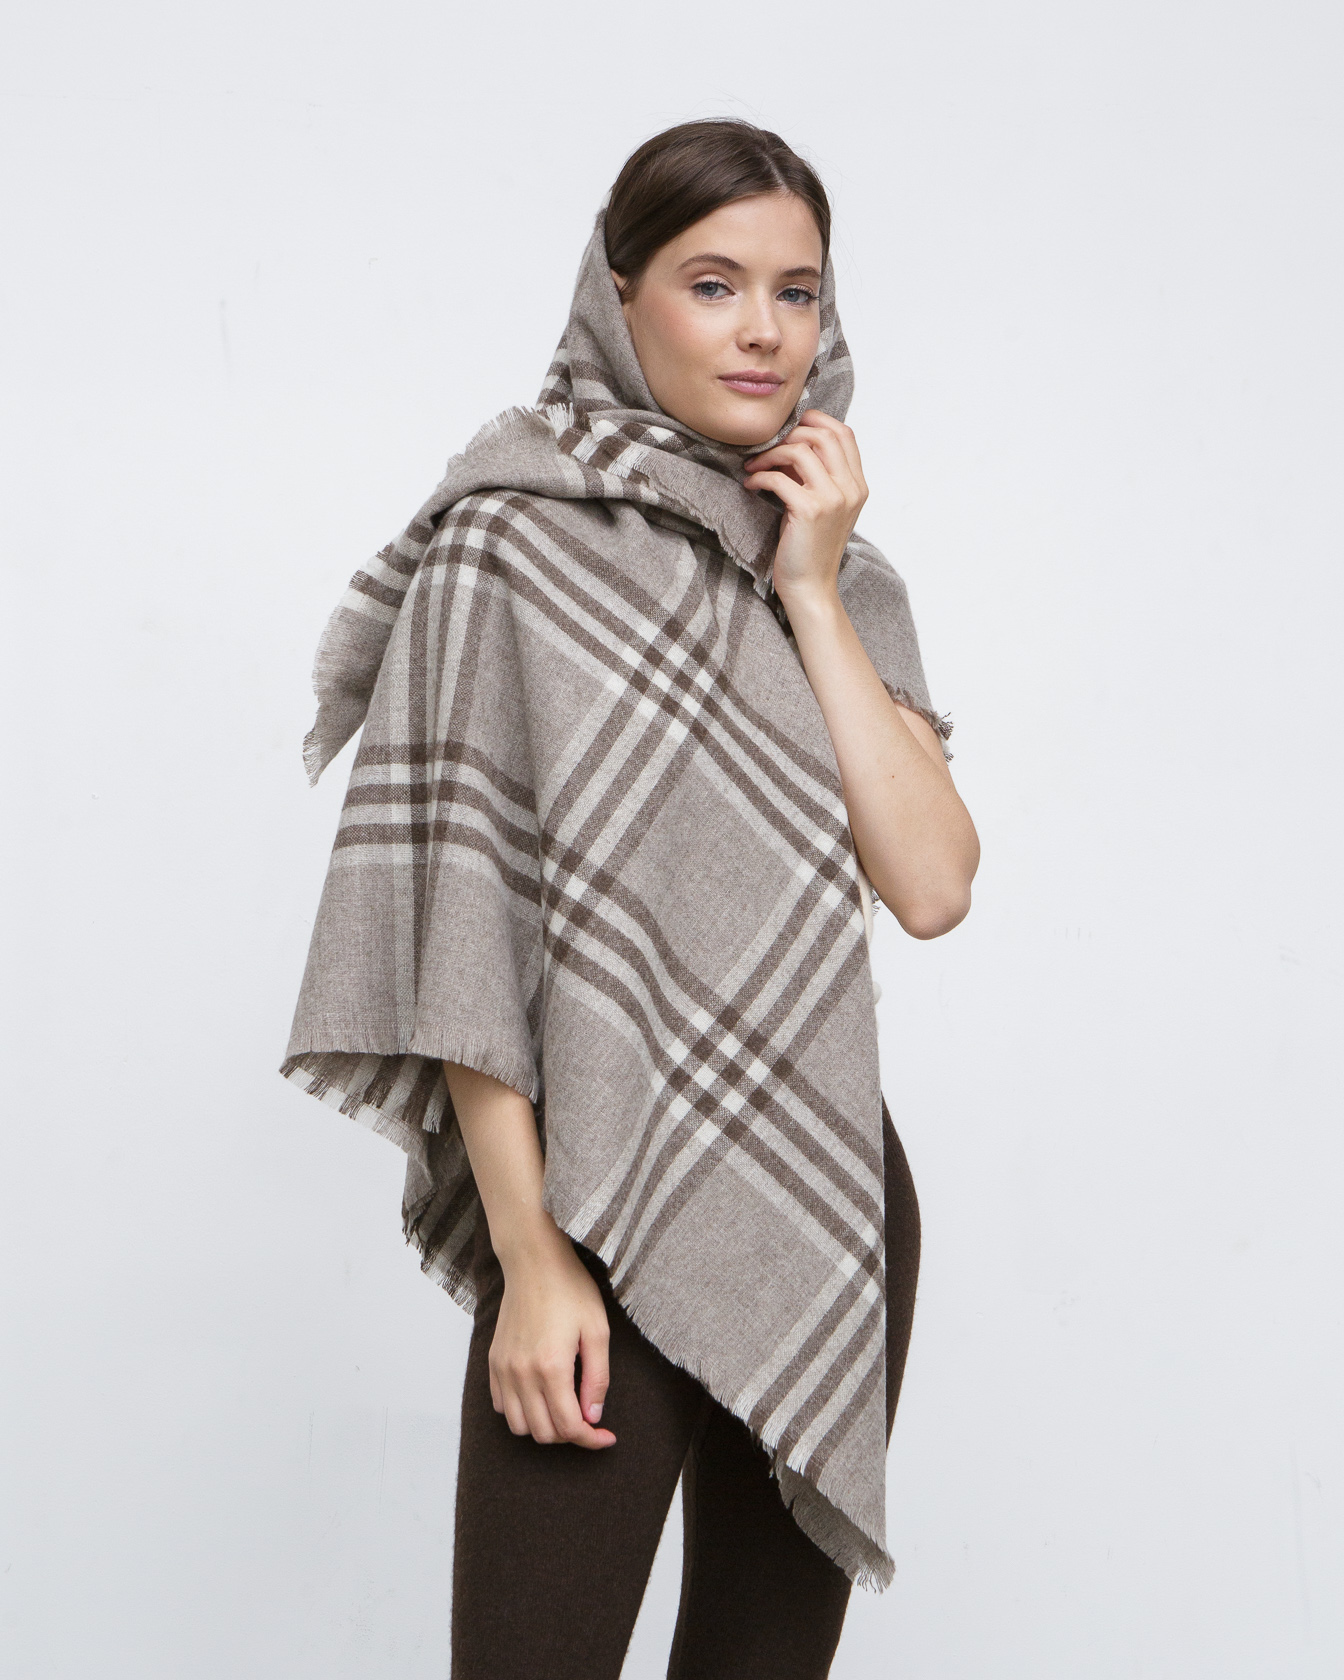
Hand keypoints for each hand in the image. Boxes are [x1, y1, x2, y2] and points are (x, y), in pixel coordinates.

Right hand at [489, 1227, 616, 1449]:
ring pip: (519, 1426)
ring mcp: (504, 1368)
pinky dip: (521, 1411)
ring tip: (564, 1409)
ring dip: (544, 1427)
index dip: (591, 1439)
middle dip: (569, 1435)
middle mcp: (522, 1373)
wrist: (533, 1261)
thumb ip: (597, 1378)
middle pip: (543, 1433)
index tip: (607, 1437)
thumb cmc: (570, 1289)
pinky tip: (541, 1395)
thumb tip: (593, 1417)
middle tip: (588, 1419)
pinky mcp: (493, 1360)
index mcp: (551, 1367)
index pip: (569, 1426)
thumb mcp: (597, 1331)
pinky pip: (502, 1405)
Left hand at [743, 410, 867, 609]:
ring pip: (800, 450)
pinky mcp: (809, 511)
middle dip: (789, 434)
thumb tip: (792, 442)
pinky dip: (759, 476)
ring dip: (770, 453)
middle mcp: (850, 489)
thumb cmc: (810, 547)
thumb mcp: (823, 505)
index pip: (845, 433)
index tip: (790, 430)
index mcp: (858, 485)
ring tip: (755, 466)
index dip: (816, 421)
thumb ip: (818, 475)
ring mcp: (833, 499)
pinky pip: (779, 477)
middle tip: (767, 449)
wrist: (811, 587)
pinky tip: (751, 485)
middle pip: (823, 434)